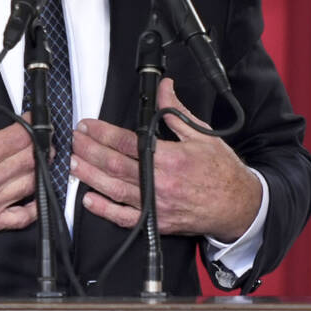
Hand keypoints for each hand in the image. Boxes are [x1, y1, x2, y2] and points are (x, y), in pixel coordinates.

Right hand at [0, 88, 36, 240]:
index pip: (21, 136)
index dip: (34, 124)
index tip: (35, 119)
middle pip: (31, 159)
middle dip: (43, 144)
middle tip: (43, 137)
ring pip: (32, 184)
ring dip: (42, 169)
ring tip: (42, 158)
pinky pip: (23, 218)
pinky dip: (35, 207)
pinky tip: (37, 194)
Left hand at [71, 78, 261, 240]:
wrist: (237, 206)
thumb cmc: (221, 172)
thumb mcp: (201, 135)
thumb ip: (176, 112)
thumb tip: (164, 88)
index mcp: (170, 158)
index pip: (127, 142)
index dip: (103, 133)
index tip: (88, 125)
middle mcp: (160, 182)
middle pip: (115, 165)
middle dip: (90, 151)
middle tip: (74, 140)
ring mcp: (156, 205)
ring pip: (115, 189)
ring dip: (90, 176)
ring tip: (73, 163)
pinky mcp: (157, 222)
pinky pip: (126, 218)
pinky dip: (106, 210)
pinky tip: (90, 200)